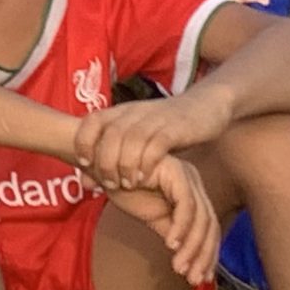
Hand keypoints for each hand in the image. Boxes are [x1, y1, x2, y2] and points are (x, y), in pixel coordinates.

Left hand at [72, 86, 233, 191]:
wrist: (206, 105)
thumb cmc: (165, 128)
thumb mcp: (136, 137)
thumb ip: (111, 157)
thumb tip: (85, 183)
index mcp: (122, 112)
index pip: (93, 120)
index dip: (83, 140)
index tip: (83, 162)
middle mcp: (136, 113)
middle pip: (111, 133)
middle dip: (105, 160)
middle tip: (109, 183)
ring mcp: (156, 119)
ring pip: (132, 139)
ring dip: (125, 164)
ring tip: (126, 184)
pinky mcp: (176, 128)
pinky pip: (157, 144)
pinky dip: (148, 162)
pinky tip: (146, 177)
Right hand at [104, 157, 220, 286]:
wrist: (102, 167)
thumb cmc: (125, 188)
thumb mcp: (152, 216)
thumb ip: (171, 232)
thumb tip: (187, 261)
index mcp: (191, 192)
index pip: (208, 227)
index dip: (207, 255)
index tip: (199, 278)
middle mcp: (194, 182)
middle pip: (210, 224)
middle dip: (203, 255)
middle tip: (193, 279)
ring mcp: (187, 175)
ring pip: (200, 217)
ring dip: (192, 246)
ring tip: (179, 267)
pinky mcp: (176, 171)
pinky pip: (185, 204)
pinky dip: (181, 227)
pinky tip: (170, 245)